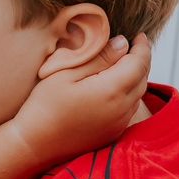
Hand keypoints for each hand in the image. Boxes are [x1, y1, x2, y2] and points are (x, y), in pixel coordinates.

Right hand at [9, 33, 150, 166]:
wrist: (35, 144)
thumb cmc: (45, 105)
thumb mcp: (68, 73)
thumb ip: (100, 58)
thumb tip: (123, 43)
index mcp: (111, 91)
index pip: (139, 63)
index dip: (142, 47)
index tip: (139, 35)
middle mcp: (121, 109)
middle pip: (143, 78)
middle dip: (141, 60)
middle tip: (133, 46)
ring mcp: (119, 124)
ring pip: (138, 94)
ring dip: (135, 77)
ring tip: (123, 63)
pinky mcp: (113, 134)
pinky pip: (129, 109)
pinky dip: (128, 94)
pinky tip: (113, 87)